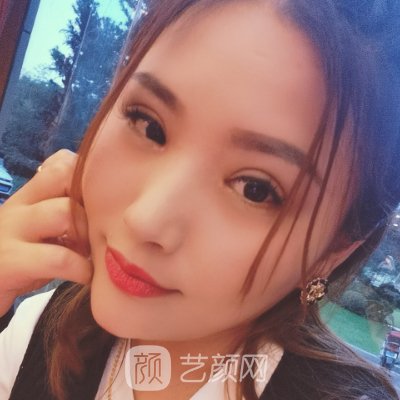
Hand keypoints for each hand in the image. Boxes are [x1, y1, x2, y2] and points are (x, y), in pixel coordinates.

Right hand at [0, 150, 92, 316]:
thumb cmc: (18, 262)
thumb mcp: (41, 233)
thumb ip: (66, 216)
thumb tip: (107, 211)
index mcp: (29, 197)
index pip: (62, 162)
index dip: (89, 176)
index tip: (104, 203)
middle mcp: (18, 206)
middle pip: (65, 176)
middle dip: (93, 202)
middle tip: (102, 229)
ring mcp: (11, 231)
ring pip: (65, 212)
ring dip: (89, 235)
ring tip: (94, 254)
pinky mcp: (10, 262)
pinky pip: (58, 258)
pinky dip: (81, 269)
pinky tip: (86, 277)